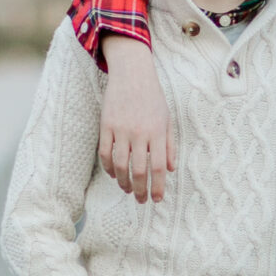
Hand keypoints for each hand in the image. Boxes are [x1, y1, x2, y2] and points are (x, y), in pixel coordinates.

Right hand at [99, 35, 174, 202]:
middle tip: (142, 200)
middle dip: (141, 190)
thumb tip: (170, 170)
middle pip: (139, 170)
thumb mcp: (167, 119)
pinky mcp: (106, 126)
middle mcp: (139, 133)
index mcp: (157, 132)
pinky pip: (105, 153)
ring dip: (123, 182)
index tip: (157, 199)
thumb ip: (170, 145)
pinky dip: (109, 167)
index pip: (158, 167)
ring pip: (120, 165)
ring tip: (128, 189)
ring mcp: (121, 130)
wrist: (132, 74)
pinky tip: (114, 174)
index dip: (157, 187)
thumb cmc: (153, 98)